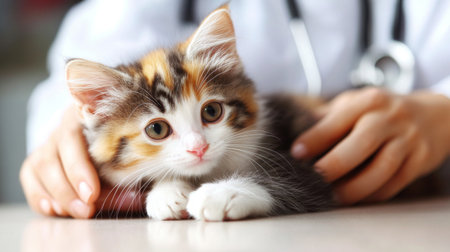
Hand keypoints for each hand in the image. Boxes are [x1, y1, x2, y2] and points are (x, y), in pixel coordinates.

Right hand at [20, 106, 143, 217]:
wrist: (102, 140)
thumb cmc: (119, 146)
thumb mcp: (125, 154)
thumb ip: (127, 175)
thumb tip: (135, 199)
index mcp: (87, 117)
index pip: (75, 135)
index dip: (80, 167)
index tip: (91, 193)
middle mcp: (63, 126)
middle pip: (56, 153)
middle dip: (69, 187)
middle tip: (86, 209)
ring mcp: (48, 142)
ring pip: (41, 165)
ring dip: (58, 194)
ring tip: (76, 212)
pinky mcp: (36, 160)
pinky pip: (29, 176)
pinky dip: (38, 195)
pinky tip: (53, 209)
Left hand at [291, 88, 449, 204]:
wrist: (435, 116)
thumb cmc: (382, 111)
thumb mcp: (357, 102)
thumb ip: (330, 115)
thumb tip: (295, 130)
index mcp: (368, 101)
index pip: (337, 120)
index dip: (315, 138)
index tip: (296, 153)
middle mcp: (390, 118)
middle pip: (361, 144)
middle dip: (334, 165)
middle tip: (314, 178)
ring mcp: (408, 139)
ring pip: (381, 169)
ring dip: (354, 187)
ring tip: (333, 196)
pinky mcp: (420, 160)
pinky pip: (395, 183)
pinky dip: (374, 194)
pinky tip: (357, 198)